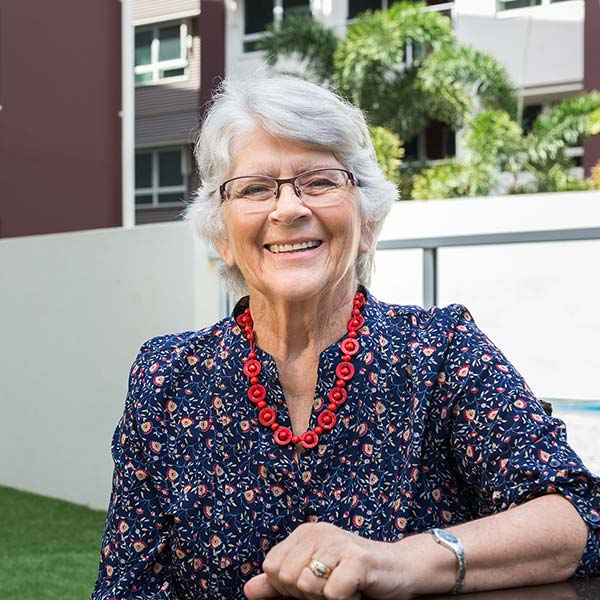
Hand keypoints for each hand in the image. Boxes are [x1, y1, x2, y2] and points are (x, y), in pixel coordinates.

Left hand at [243, 522, 419, 599]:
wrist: (400, 570)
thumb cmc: (354, 575)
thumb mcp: (314, 577)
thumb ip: (280, 584)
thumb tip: (249, 588)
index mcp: (305, 532)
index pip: (271, 567)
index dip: (287, 587)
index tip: (314, 585)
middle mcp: (320, 531)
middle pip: (286, 578)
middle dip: (306, 595)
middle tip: (331, 587)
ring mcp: (339, 543)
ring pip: (306, 585)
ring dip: (326, 598)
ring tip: (344, 587)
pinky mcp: (358, 559)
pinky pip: (332, 593)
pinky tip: (356, 590)